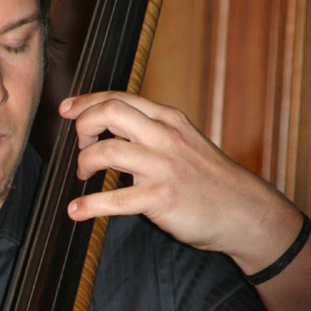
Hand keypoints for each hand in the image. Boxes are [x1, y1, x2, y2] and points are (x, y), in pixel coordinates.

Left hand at [60, 91, 298, 270]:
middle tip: (80, 146)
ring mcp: (163, 167)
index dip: (87, 102)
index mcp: (168, 119)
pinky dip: (88, 205)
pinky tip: (76, 211)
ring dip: (84, 163)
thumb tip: (114, 130)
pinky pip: (114, 200)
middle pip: (110, 112)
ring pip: (107, 151)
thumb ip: (154, 132)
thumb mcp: (185, 142)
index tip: (67, 109)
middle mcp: (165, 136)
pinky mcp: (160, 198)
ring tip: (83, 177)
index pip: (119, 98)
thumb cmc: (210, 180)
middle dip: (83, 126)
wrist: (243, 211)